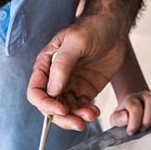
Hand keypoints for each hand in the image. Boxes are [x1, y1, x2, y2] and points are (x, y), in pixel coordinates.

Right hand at [27, 14, 127, 130]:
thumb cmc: (92, 28)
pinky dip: (87, 114)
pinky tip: (95, 112)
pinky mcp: (86, 91)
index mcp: (46, 65)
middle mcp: (55, 78)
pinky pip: (82, 108)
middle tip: (78, 123)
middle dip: (63, 118)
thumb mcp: (75, 43)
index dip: (46, 104)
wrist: (114, 27)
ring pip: (67, 111)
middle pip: (51, 107)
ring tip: (91, 115)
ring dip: (77, 118)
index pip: (36, 92)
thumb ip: (62, 65)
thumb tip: (53, 91)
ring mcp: (71, 86)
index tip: (62, 109)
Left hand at [109, 86, 150, 134]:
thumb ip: (117, 119)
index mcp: (130, 100)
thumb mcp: (116, 121)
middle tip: (145, 129)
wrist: (132, 112)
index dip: (135, 122)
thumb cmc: (125, 120)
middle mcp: (143, 95)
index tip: (132, 132)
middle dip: (150, 119)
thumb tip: (126, 117)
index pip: (135, 108)